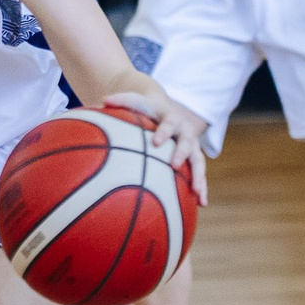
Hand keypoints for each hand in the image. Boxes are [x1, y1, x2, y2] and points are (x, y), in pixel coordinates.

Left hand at [102, 88, 208, 204]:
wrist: (167, 110)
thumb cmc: (147, 109)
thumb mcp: (136, 101)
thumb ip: (121, 101)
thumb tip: (103, 100)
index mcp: (171, 118)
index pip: (168, 124)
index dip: (163, 132)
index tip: (155, 143)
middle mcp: (185, 131)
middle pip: (187, 143)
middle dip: (181, 154)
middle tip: (173, 166)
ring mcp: (192, 146)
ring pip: (198, 161)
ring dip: (199, 177)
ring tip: (197, 193)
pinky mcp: (194, 158)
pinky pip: (199, 174)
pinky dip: (201, 188)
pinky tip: (200, 204)